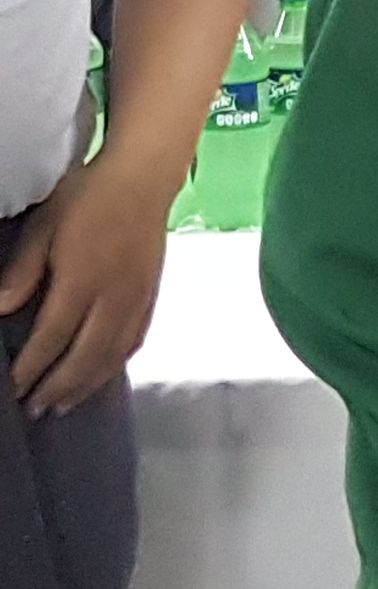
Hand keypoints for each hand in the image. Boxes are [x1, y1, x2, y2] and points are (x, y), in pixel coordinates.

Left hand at [0, 140, 185, 415]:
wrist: (144, 179)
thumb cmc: (87, 197)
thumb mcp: (44, 226)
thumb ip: (24, 270)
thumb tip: (2, 308)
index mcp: (83, 279)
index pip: (53, 335)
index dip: (33, 367)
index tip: (14, 388)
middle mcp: (115, 297)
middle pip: (87, 355)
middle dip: (60, 387)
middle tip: (36, 409)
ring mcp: (138, 298)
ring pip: (114, 354)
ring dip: (88, 384)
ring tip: (65, 405)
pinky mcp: (152, 295)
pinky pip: (135, 340)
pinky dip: (116, 364)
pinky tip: (103, 372)